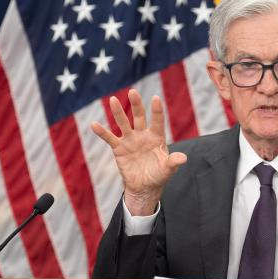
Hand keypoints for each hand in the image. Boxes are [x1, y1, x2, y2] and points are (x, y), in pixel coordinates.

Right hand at [90, 89, 186, 215]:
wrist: (145, 187)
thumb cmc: (159, 176)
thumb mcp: (168, 170)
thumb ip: (173, 162)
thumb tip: (184, 158)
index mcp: (157, 137)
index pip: (157, 121)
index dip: (157, 110)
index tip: (156, 98)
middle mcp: (143, 135)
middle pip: (139, 117)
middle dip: (136, 105)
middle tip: (132, 91)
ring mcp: (130, 140)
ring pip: (123, 123)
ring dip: (118, 112)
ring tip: (113, 100)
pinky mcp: (119, 148)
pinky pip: (110, 138)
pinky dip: (102, 132)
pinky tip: (94, 124)